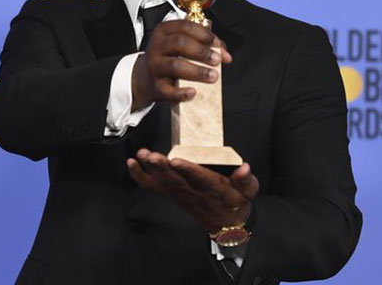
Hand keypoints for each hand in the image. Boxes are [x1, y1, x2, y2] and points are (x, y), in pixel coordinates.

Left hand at [127, 149, 259, 232]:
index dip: (188, 170)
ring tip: (143, 155)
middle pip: (176, 180)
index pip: (200, 179)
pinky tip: (132, 164)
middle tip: (152, 156)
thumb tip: (244, 169)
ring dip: (151, 169)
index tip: (178, 160)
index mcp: (215, 189)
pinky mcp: (173, 194)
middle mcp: (195, 192)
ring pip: (164, 183)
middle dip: (162, 168)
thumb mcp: (249, 192)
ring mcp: (181, 194)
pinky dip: (140, 176)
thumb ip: (246, 180)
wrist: (226, 225)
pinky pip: (154, 187)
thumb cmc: (236, 202)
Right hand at [131, 20, 231, 110]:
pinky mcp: (155, 86)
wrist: (144, 78)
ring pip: (175, 66)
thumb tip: (225, 55)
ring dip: (197, 71)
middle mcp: (157, 47)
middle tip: (217, 60)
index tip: (217, 44)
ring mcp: (155, 66)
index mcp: (164, 31)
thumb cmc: (168, 57)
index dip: (204, 34)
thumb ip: (204, 45)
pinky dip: (182, 93)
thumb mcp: (181, 45)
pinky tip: (193, 92)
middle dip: (201, 51)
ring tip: (213, 76)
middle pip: (179, 43)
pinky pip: (168, 90)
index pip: (185, 26)